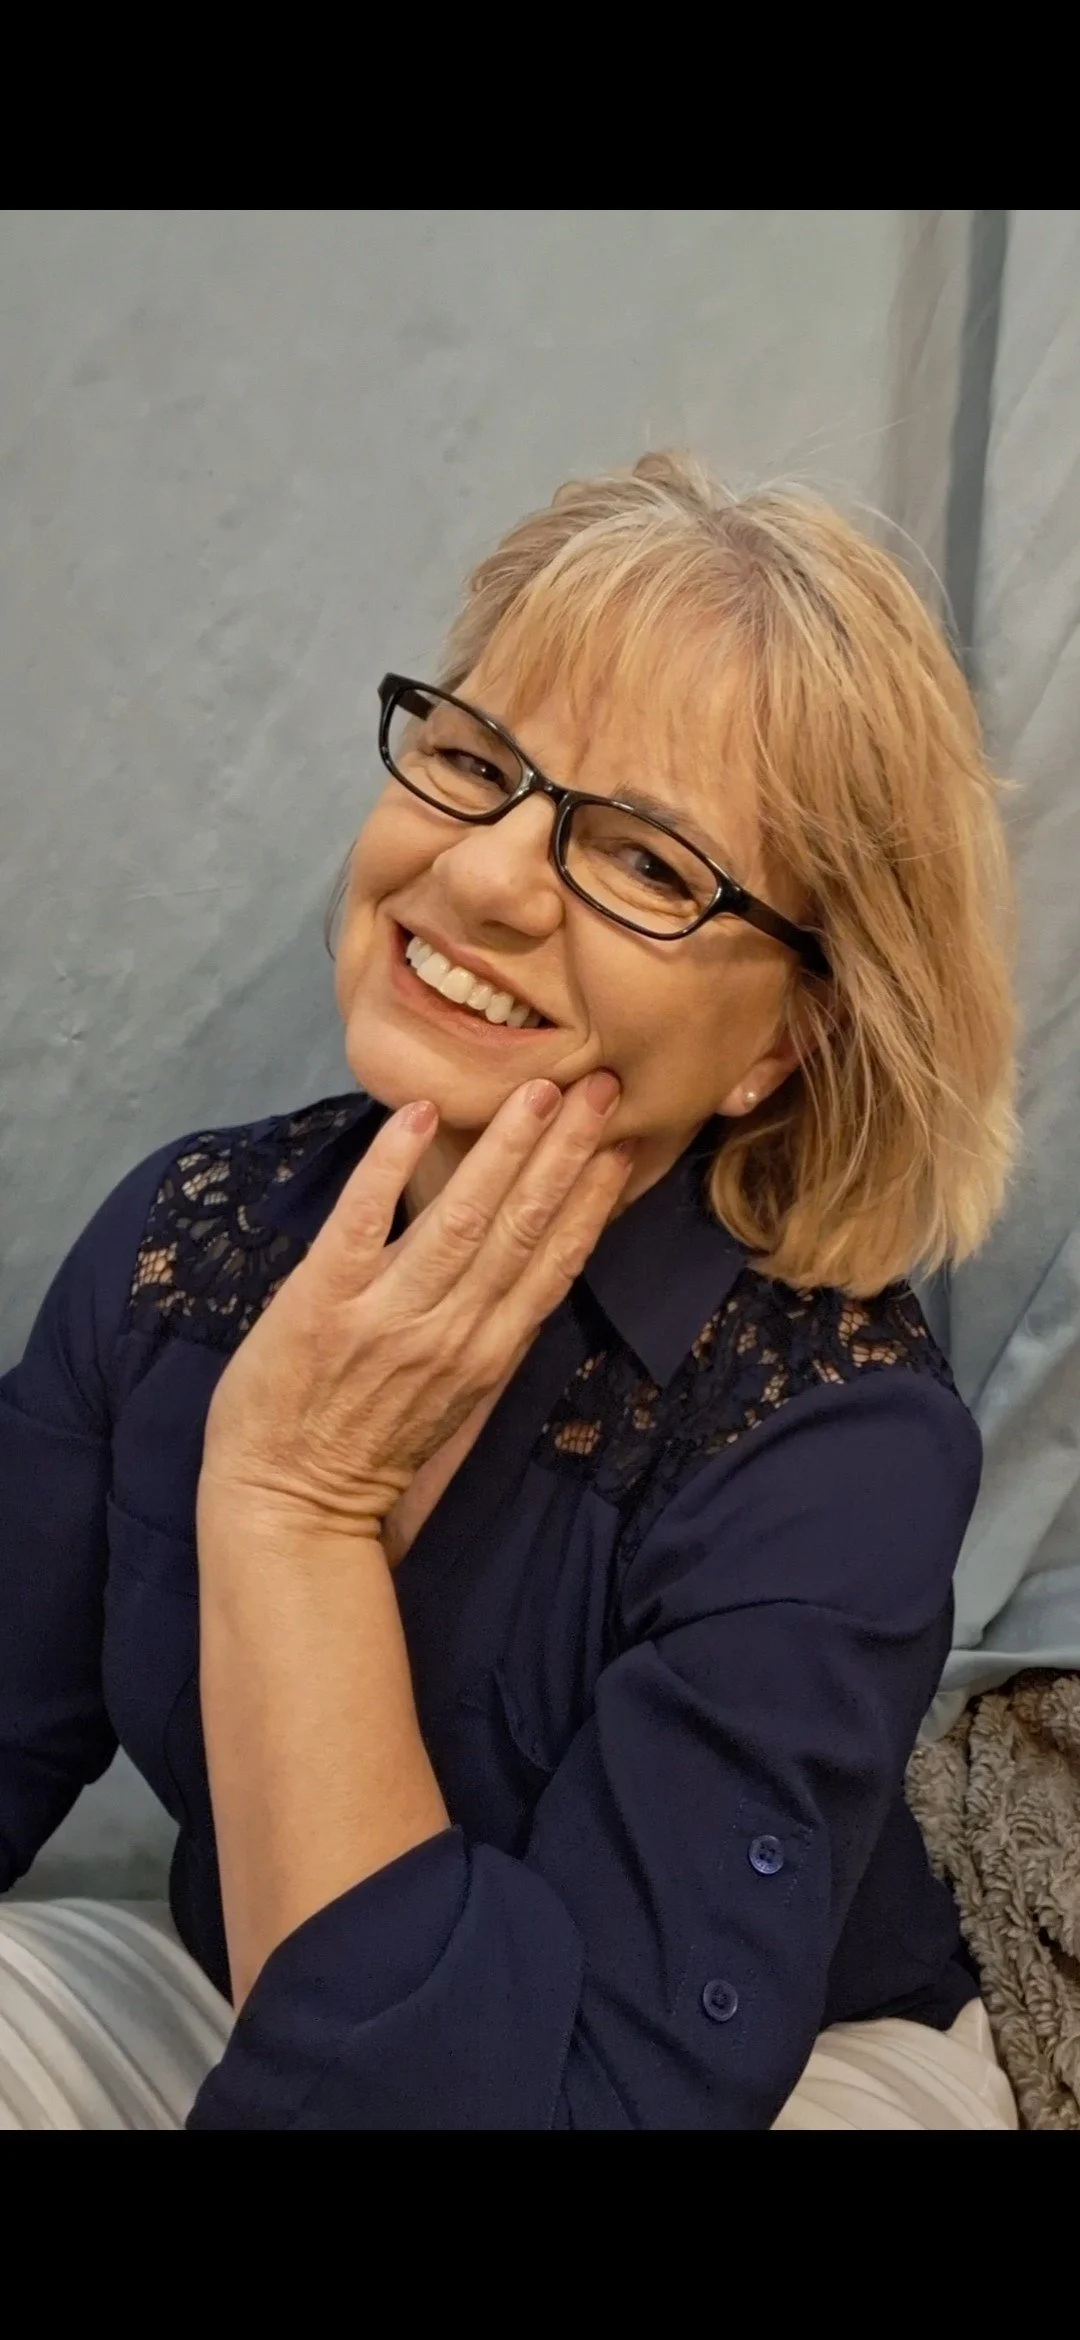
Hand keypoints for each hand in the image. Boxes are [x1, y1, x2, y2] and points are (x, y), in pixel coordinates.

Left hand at [199, 1072, 630, 1540]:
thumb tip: (528, 1262)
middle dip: (566, 1152)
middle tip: (600, 1084)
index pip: (557, 1262)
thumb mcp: (456, 1399)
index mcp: (489, 1352)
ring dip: (505, 1148)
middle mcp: (453, 1330)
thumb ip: (490, 1330)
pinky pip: (364, 1218)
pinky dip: (391, 1165)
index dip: (594, 1199)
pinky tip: (420, 1114)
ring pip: (464, 1217)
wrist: (288, 1505)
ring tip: (539, 1090)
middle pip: (524, 1227)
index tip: (625, 1141)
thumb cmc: (371, 1448)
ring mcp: (390, 1313)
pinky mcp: (324, 1300)